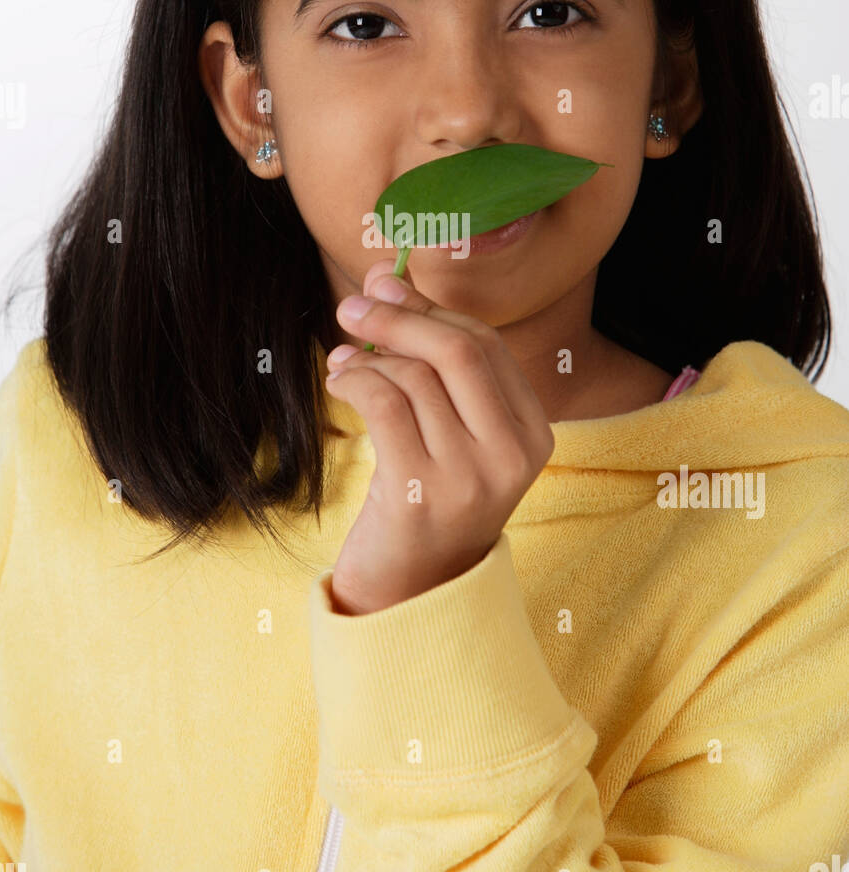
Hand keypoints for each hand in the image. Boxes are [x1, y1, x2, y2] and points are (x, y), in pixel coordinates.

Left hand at [324, 258, 554, 614]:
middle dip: (398, 316)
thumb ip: (431, 362)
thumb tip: (387, 276)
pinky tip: (339, 382)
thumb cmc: (426, 501)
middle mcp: (512, 454)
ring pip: (415, 377)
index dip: (430, 307)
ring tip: (341, 361)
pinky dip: (355, 380)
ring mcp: (470, 477)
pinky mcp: (421, 494)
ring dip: (367, 356)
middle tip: (352, 304)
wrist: (409, 595)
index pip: (486, 345)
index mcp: (532, 434)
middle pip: (458, 350)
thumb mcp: (450, 434)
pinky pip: (385, 405)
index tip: (385, 284)